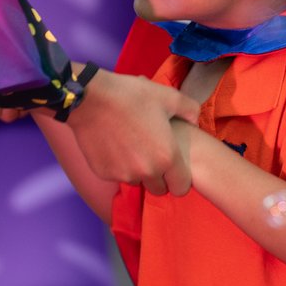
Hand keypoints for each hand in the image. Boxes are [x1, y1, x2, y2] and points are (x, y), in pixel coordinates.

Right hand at [65, 71, 201, 188]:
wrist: (90, 98)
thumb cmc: (132, 96)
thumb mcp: (168, 96)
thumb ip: (190, 110)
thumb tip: (195, 122)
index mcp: (167, 157)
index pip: (181, 188)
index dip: (180, 179)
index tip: (173, 168)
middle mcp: (147, 171)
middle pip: (159, 189)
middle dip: (159, 178)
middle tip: (152, 155)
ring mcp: (123, 174)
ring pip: (138, 181)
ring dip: (138, 171)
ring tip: (133, 146)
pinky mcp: (104, 173)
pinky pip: (117, 175)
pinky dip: (119, 166)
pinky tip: (115, 145)